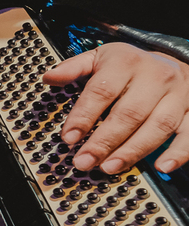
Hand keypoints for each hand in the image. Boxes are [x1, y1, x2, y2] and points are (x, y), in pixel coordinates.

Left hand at [46, 43, 188, 172]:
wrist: (175, 60)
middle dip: (104, 141)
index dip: (83, 116)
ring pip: (158, 126)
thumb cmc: (131, 66)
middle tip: (84, 161)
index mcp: (126, 63)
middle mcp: (156, 77)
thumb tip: (50, 77)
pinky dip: (179, 152)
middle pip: (129, 113)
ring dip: (133, 150)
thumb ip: (74, 68)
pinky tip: (162, 167)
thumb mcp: (100, 58)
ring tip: (110, 167)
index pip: (102, 91)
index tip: (68, 138)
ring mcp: (178, 95)